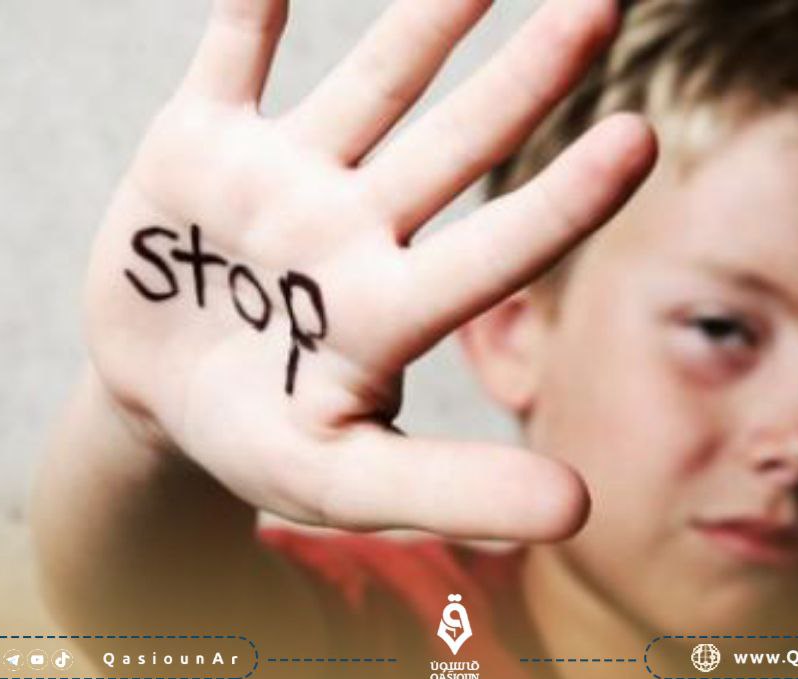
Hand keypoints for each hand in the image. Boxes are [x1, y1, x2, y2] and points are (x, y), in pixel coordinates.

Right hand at [84, 0, 656, 539]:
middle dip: (524, 79)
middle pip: (455, 144)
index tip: (640, 138)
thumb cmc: (258, 440)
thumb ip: (448, 490)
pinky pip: (231, 54)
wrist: (157, 396)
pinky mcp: (198, 142)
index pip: (492, 251)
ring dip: (428, 22)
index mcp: (388, 309)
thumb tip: (581, 509)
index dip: (560, 201)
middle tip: (600, 6)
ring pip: (372, 85)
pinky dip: (252, 4)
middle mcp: (353, 227)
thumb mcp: (341, 482)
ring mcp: (279, 177)